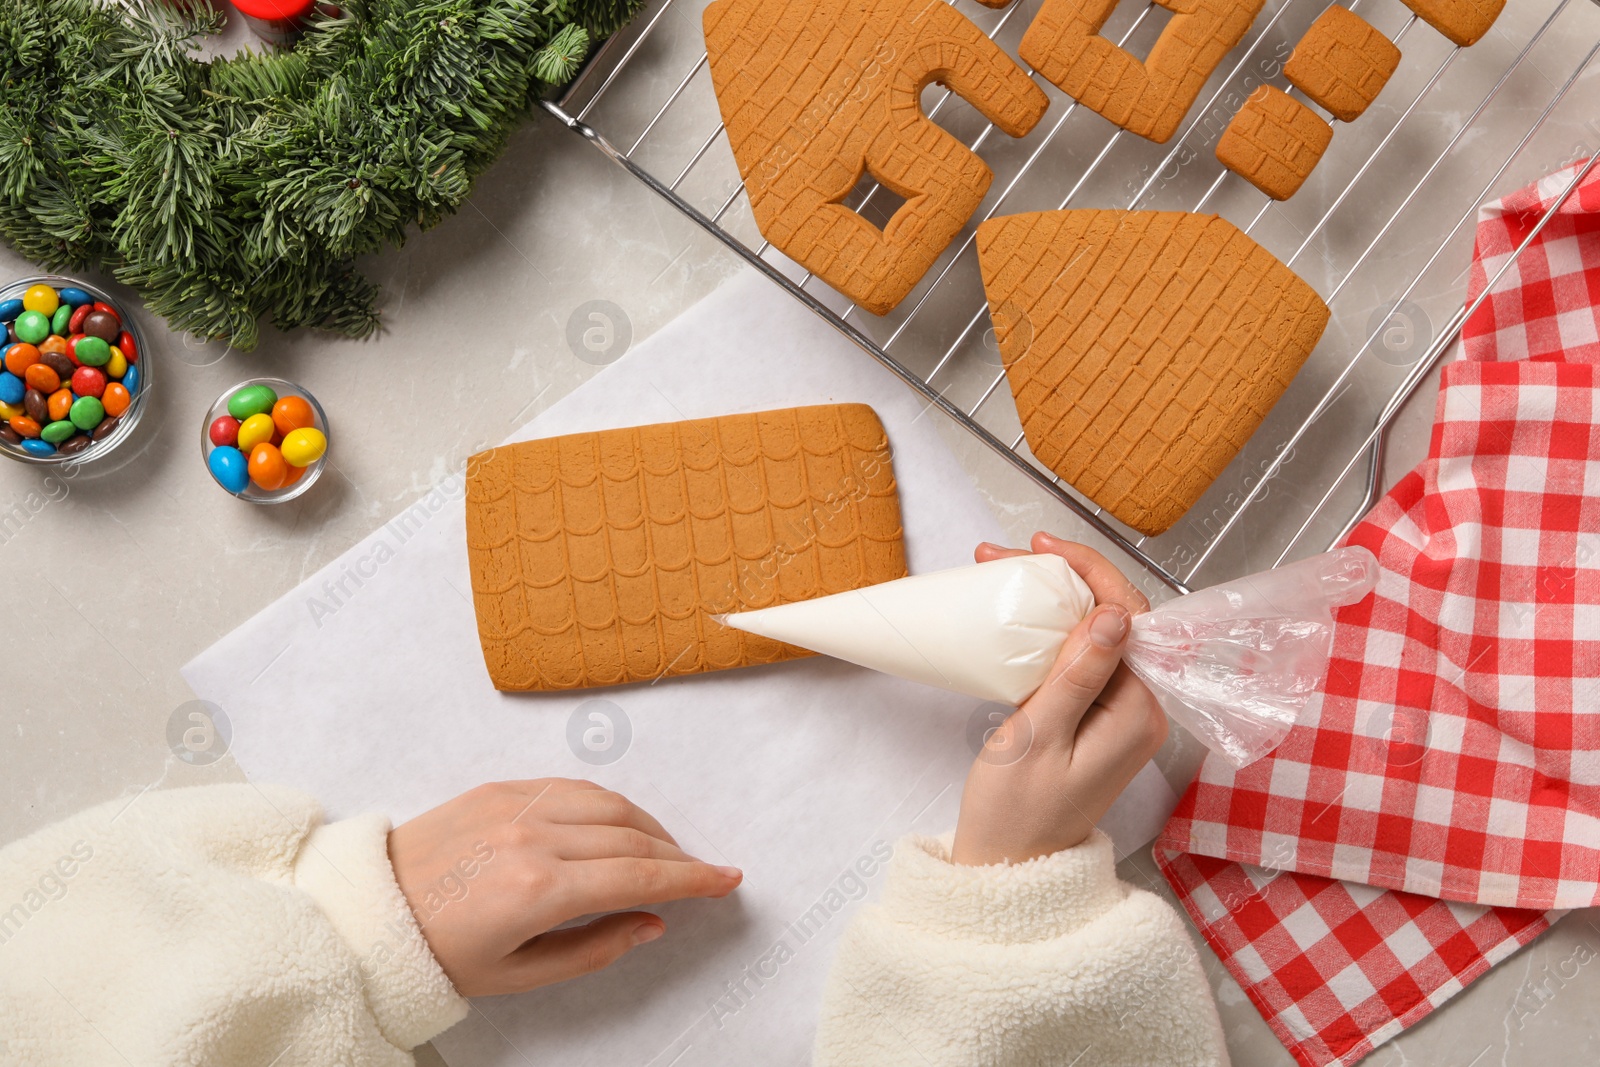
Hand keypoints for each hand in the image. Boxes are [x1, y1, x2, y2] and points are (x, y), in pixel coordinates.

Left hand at [388, 779, 741, 996]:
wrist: (367, 914)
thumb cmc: (436, 953)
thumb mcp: (518, 975)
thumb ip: (594, 948)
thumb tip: (652, 923)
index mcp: (538, 891)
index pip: (639, 878)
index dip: (692, 879)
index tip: (726, 880)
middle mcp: (532, 838)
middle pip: (632, 839)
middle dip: (678, 856)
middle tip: (705, 872)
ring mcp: (514, 806)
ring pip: (608, 803)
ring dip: (648, 825)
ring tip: (665, 852)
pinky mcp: (497, 788)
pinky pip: (571, 786)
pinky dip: (607, 803)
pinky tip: (619, 823)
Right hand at [950, 532, 1166, 865]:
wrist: (1011, 868)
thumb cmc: (1017, 812)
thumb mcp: (1040, 736)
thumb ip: (1078, 674)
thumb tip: (1115, 615)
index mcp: (1138, 711)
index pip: (1129, 615)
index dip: (1090, 570)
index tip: (1042, 547)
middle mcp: (1142, 708)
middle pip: (1115, 617)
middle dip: (1066, 577)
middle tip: (1002, 556)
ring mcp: (1122, 713)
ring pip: (1097, 632)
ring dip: (1055, 597)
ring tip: (1001, 571)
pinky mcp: (1099, 718)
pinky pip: (1085, 657)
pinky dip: (1053, 628)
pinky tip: (1021, 613)